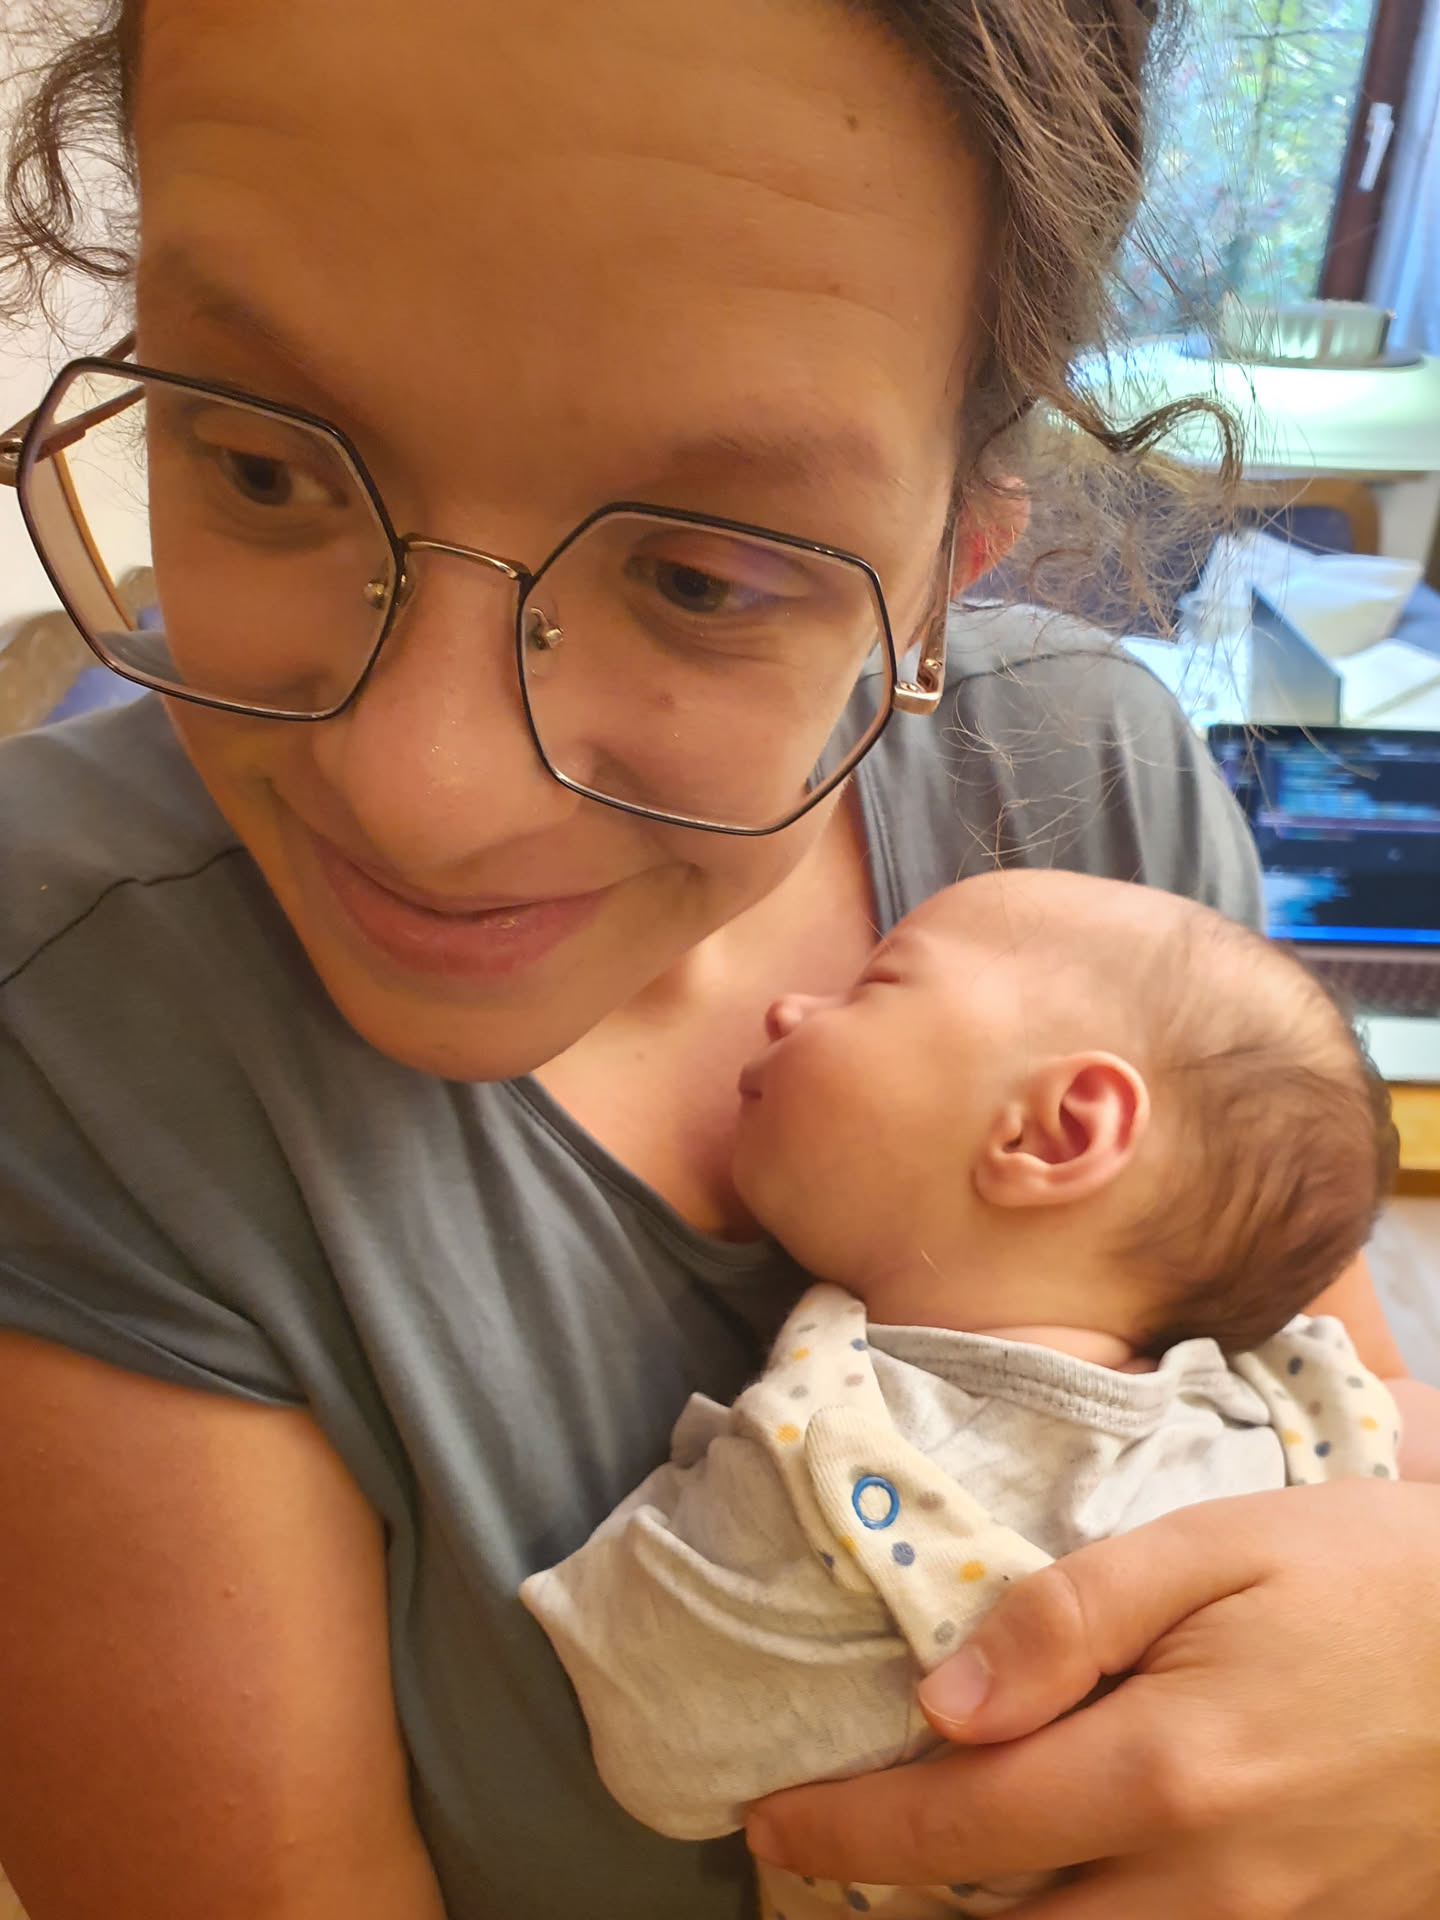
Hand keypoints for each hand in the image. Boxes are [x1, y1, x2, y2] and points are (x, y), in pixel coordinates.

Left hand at [745, 1481, 1439, 1917]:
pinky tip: (1067, 1891)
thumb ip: (1069, 1617)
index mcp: (1165, 1772)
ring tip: (923, 1894)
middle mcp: (1210, 1881)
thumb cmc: (1378, 1575)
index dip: (847, 1833)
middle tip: (823, 1871)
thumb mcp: (1219, 1546)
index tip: (764, 1825)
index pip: (958, 1825)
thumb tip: (941, 1703)